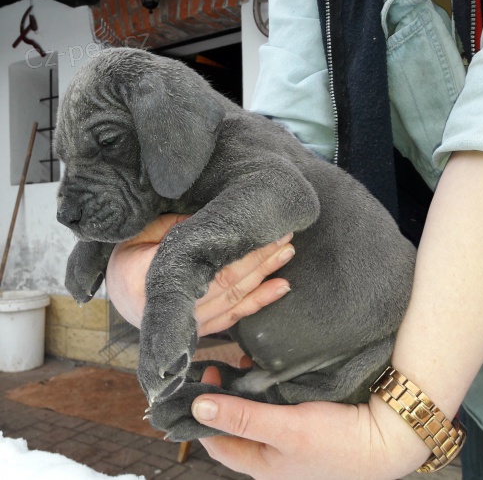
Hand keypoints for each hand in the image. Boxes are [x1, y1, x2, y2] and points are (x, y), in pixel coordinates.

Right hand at [106, 213, 294, 334]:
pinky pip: (234, 316)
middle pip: (225, 281)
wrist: (121, 294)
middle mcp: (169, 308)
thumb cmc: (130, 257)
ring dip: (264, 276)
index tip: (262, 230)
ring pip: (234, 299)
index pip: (202, 263)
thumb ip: (177, 229)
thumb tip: (219, 227)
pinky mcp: (199, 330)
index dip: (238, 249)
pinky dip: (259, 302)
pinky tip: (280, 287)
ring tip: (285, 253)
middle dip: (258, 258)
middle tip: (283, 237)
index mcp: (148, 279)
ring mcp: (186, 324)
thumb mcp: (144, 233)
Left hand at [191, 368, 429, 479]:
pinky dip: (264, 390)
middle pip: (234, 427)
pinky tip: (266, 371)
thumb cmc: (337, 442)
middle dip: (223, 398)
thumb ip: (243, 418)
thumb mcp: (286, 429)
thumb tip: (199, 408)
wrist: (388, 438)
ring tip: (241, 364)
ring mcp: (287, 442)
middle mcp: (271, 458)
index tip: (204, 377)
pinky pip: (273, 408)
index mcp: (262, 467)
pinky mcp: (302, 427)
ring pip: (253, 415)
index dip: (204, 413)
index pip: (217, 441)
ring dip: (244, 392)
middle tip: (221, 368)